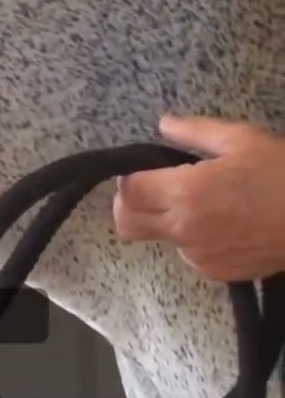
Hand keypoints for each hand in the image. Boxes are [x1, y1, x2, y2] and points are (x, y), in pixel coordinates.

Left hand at [114, 115, 284, 281]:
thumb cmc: (283, 174)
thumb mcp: (241, 141)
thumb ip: (195, 132)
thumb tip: (164, 124)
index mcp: (186, 192)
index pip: (129, 191)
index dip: (130, 179)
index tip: (144, 171)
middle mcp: (184, 228)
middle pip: (128, 223)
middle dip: (132, 205)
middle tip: (153, 190)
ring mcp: (199, 255)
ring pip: (158, 238)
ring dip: (166, 222)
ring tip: (202, 206)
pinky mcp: (216, 272)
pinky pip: (187, 255)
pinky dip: (193, 240)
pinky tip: (222, 225)